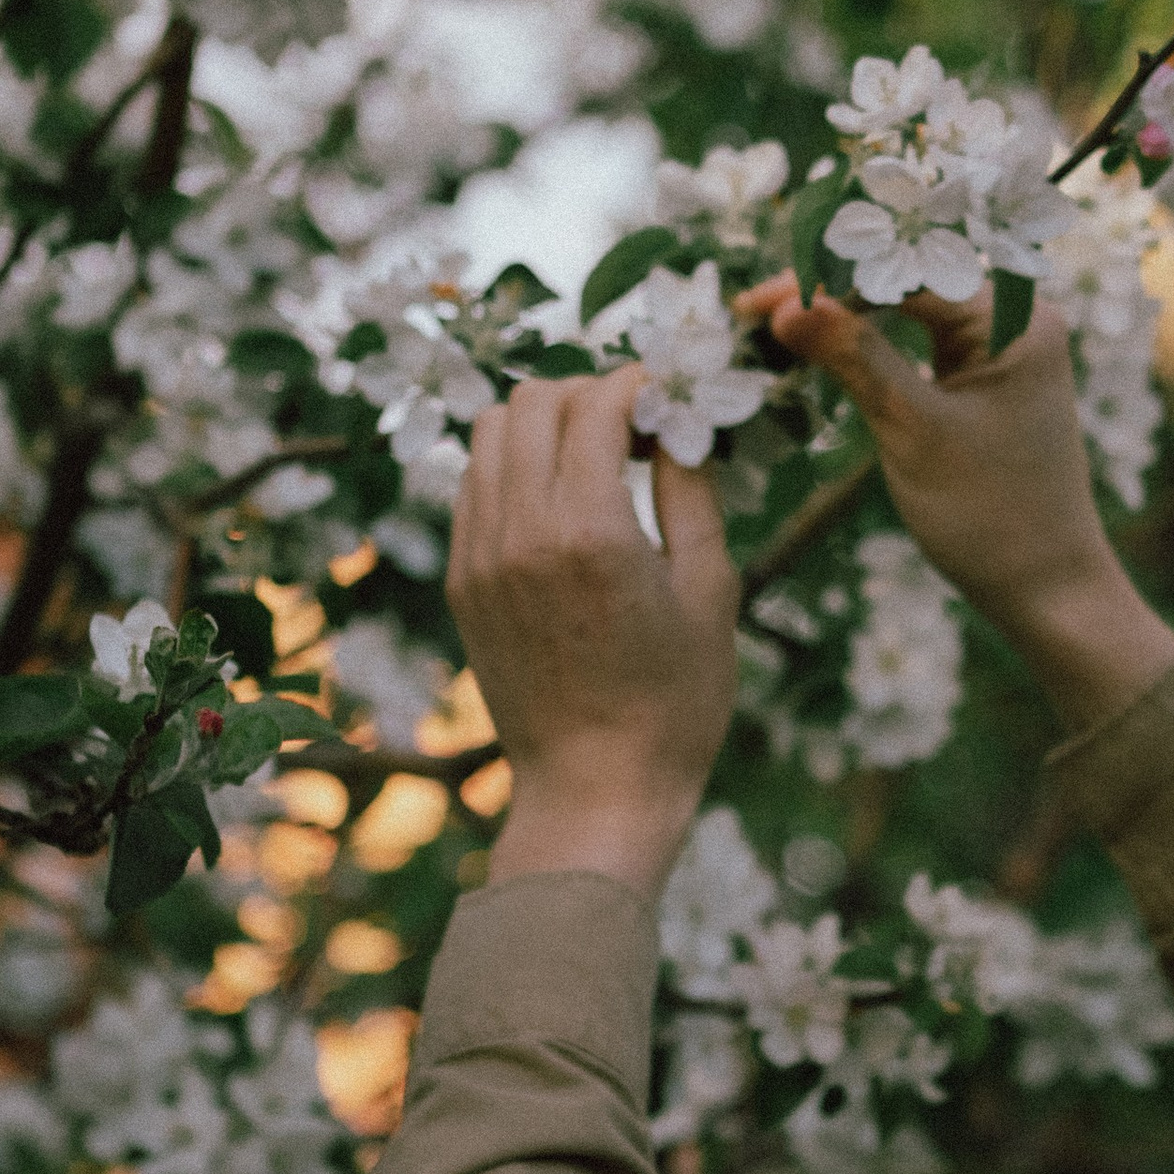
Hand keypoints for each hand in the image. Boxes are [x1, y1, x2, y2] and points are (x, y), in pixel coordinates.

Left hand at [449, 369, 737, 898]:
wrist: (596, 790)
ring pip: (489, 433)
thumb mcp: (711, 590)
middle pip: (532, 401)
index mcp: (592, 531)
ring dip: (542, 423)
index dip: (638, 384)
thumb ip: (691, 491)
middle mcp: (522, 532)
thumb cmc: (675, 702)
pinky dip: (512, 467)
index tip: (669, 398)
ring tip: (592, 456)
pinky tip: (559, 499)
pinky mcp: (462, 581)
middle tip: (634, 425)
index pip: (596, 403)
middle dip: (588, 392)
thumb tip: (677, 423)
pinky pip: (473, 485)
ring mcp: (480, 556)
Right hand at [757, 279, 1173, 735]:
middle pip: (904, 277)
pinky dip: (866, 341)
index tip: (757, 303)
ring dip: (841, 312)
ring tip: (773, 328)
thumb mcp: (913, 431)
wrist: (1046, 586)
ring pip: (905, 305)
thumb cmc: (991, 515)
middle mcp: (1014, 314)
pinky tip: (817, 347)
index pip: (904, 271)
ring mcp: (1000, 342)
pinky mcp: (982, 371)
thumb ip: (855, 359)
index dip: (824, 280)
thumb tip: (785, 305)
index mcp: (1013, 318)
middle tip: (753, 313)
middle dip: (827, 289)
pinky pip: (916, 336)